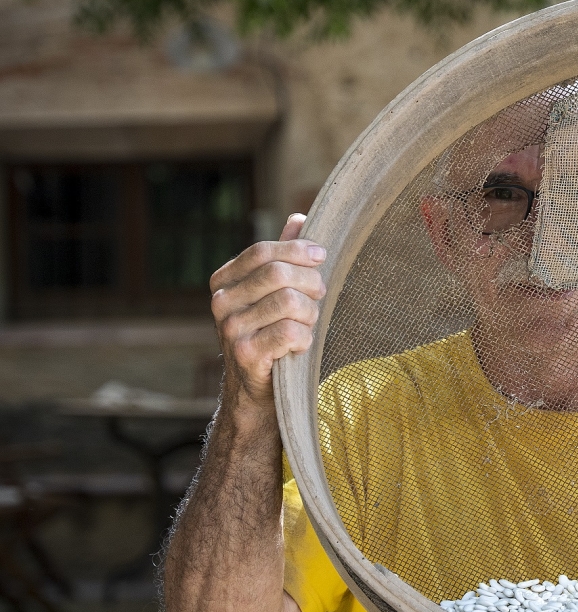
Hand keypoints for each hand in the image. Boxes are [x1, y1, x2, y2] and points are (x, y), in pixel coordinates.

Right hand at [210, 214, 326, 412]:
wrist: (257, 392)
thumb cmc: (271, 335)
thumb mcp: (274, 294)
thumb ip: (283, 258)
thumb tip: (299, 219)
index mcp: (224, 282)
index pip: (262, 252)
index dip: (296, 250)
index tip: (322, 256)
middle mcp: (221, 303)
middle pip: (278, 274)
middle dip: (310, 283)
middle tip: (319, 297)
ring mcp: (230, 329)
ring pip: (289, 303)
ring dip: (310, 315)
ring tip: (308, 326)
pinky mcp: (245, 354)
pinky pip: (291, 332)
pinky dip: (305, 339)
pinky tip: (300, 346)